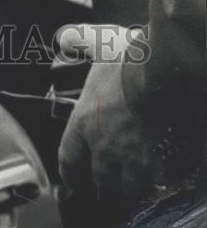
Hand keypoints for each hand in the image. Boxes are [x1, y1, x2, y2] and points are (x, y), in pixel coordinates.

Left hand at [58, 24, 154, 218]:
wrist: (163, 73)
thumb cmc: (127, 59)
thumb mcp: (96, 42)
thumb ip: (77, 40)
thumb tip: (63, 39)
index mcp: (84, 121)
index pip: (69, 159)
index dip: (68, 173)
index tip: (70, 181)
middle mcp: (105, 145)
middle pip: (100, 182)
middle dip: (102, 186)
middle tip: (103, 188)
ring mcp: (133, 156)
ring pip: (128, 188)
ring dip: (128, 188)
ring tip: (129, 186)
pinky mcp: (158, 159)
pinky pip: (154, 181)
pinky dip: (153, 181)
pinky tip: (155, 176)